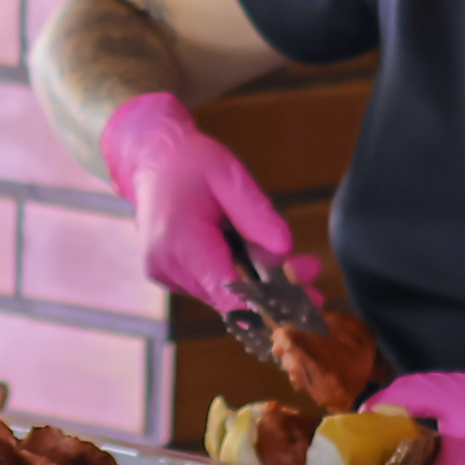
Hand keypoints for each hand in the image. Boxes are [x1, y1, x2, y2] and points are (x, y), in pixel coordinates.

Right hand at [97, 91, 287, 306]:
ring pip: (223, 294)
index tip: (302, 305)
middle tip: (314, 277)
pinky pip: (212, 285)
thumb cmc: (189, 162)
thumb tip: (283, 249)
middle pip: (231, 296)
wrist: (150, 159)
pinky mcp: (170, 276)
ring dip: (258, 283)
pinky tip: (257, 259)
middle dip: (275, 290)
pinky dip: (237, 276)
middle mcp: (168, 266)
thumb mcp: (229, 175)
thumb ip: (256, 213)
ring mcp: (166, 274)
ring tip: (297, 266)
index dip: (267, 305)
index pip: (227, 291)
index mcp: (180, 241)